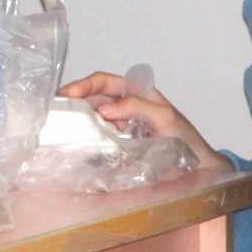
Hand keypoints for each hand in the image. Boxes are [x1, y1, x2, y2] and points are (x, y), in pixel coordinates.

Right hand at [57, 72, 230, 170]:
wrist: (198, 169)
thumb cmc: (185, 139)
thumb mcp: (164, 118)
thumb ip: (136, 107)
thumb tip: (103, 109)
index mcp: (135, 93)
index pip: (104, 82)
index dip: (83, 85)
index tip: (66, 94)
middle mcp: (124, 107)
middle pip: (92, 97)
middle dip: (72, 100)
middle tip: (53, 110)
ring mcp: (119, 127)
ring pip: (90, 117)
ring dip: (75, 119)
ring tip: (57, 124)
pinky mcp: (116, 146)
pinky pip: (95, 138)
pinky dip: (83, 139)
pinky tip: (73, 143)